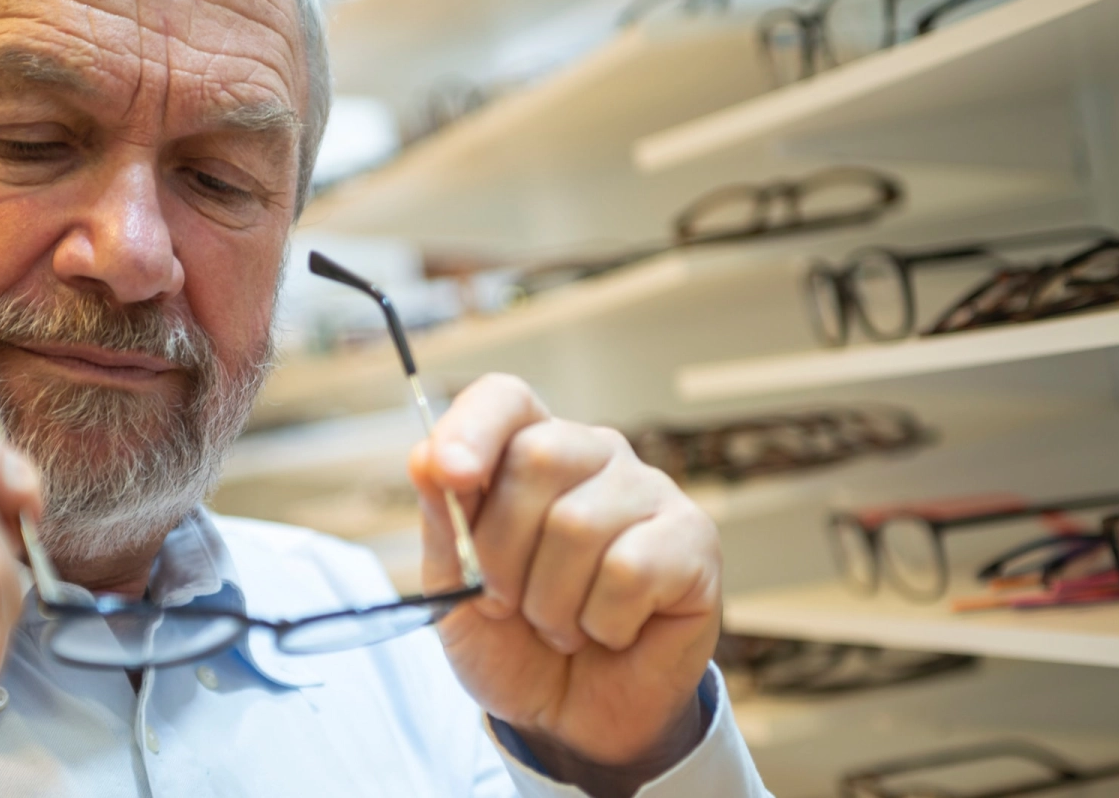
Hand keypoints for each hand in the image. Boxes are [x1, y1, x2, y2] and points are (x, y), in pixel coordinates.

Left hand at [409, 375, 721, 796]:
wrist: (570, 719)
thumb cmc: (513, 641)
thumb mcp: (455, 587)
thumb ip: (443, 521)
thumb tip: (425, 456)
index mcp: (531, 450)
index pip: (505, 399)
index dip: (473, 427)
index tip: (449, 473)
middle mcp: (595, 455)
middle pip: (538, 457)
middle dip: (501, 551)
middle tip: (504, 602)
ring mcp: (650, 492)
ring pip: (579, 523)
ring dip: (550, 602)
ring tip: (560, 625)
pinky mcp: (693, 540)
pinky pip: (630, 569)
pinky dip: (602, 621)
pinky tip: (610, 631)